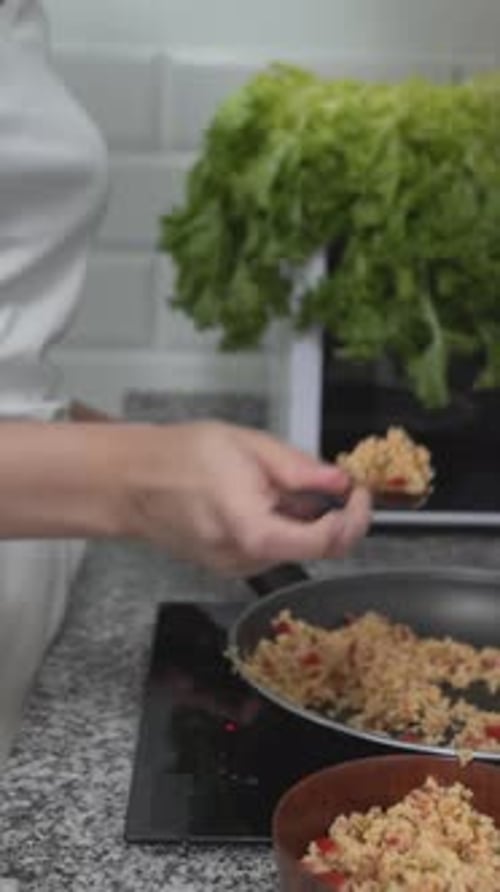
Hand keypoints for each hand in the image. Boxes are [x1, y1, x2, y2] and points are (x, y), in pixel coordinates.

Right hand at [123, 421, 371, 574]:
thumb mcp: (249, 445)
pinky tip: (261, 499)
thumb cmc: (179, 458)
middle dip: (334, 517)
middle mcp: (245, 558)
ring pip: (296, 549)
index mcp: (253, 529)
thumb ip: (299, 468)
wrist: (130, 482)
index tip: (359, 492)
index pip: (327, 541)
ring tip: (279, 484)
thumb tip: (340, 481)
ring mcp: (236, 567)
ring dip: (306, 520)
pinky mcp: (229, 566)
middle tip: (332, 482)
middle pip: (316, 549)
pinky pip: (273, 549)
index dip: (354, 517)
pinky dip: (283, 526)